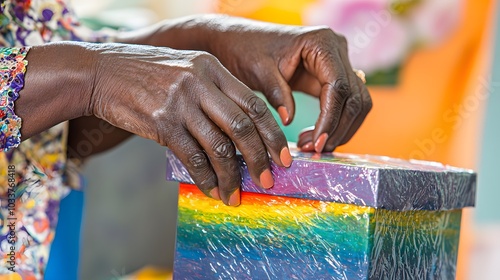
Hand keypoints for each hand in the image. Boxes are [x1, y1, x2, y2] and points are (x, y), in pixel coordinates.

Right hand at [89, 44, 291, 205]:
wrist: (101, 73)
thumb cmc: (146, 75)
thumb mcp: (186, 70)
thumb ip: (214, 93)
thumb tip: (240, 132)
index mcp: (212, 68)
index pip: (254, 104)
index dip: (272, 133)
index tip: (283, 156)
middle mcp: (200, 83)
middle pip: (242, 126)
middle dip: (260, 158)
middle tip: (268, 180)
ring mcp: (181, 103)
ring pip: (219, 146)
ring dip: (231, 176)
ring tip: (235, 195)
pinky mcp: (162, 124)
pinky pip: (192, 158)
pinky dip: (205, 178)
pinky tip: (211, 189)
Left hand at [203, 16, 371, 152]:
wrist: (240, 41)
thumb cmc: (247, 50)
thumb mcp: (258, 71)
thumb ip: (276, 93)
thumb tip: (289, 120)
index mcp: (321, 42)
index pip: (338, 86)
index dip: (331, 118)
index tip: (317, 142)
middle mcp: (337, 49)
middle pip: (354, 97)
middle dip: (338, 129)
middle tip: (314, 150)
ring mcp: (338, 63)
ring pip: (357, 103)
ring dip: (340, 130)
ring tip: (312, 146)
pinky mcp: (332, 77)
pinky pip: (344, 105)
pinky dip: (334, 124)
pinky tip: (314, 139)